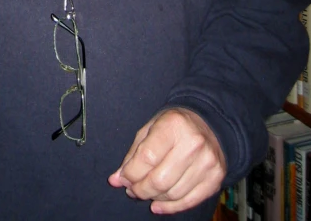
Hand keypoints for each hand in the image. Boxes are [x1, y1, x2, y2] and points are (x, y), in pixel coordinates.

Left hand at [108, 108, 225, 213]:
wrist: (209, 123)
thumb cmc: (173, 125)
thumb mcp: (150, 129)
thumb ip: (133, 154)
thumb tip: (116, 180)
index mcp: (174, 125)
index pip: (147, 158)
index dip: (131, 173)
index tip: (123, 178)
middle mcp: (193, 143)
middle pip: (160, 180)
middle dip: (140, 190)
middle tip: (132, 190)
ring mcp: (207, 162)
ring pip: (173, 193)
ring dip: (154, 198)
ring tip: (145, 192)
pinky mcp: (216, 178)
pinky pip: (189, 201)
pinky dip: (170, 207)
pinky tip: (157, 204)